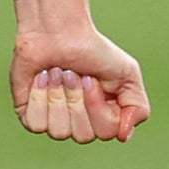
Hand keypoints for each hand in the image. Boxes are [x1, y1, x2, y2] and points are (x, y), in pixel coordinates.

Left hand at [10, 22, 148, 144]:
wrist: (58, 31)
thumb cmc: (94, 50)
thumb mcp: (128, 75)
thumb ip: (138, 108)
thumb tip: (124, 137)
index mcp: (104, 118)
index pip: (106, 133)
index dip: (97, 105)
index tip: (92, 78)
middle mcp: (81, 125)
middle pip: (83, 135)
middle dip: (77, 98)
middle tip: (74, 73)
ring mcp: (55, 122)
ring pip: (59, 132)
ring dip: (58, 96)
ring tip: (57, 72)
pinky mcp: (30, 116)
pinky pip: (36, 125)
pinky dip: (39, 97)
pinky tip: (41, 78)